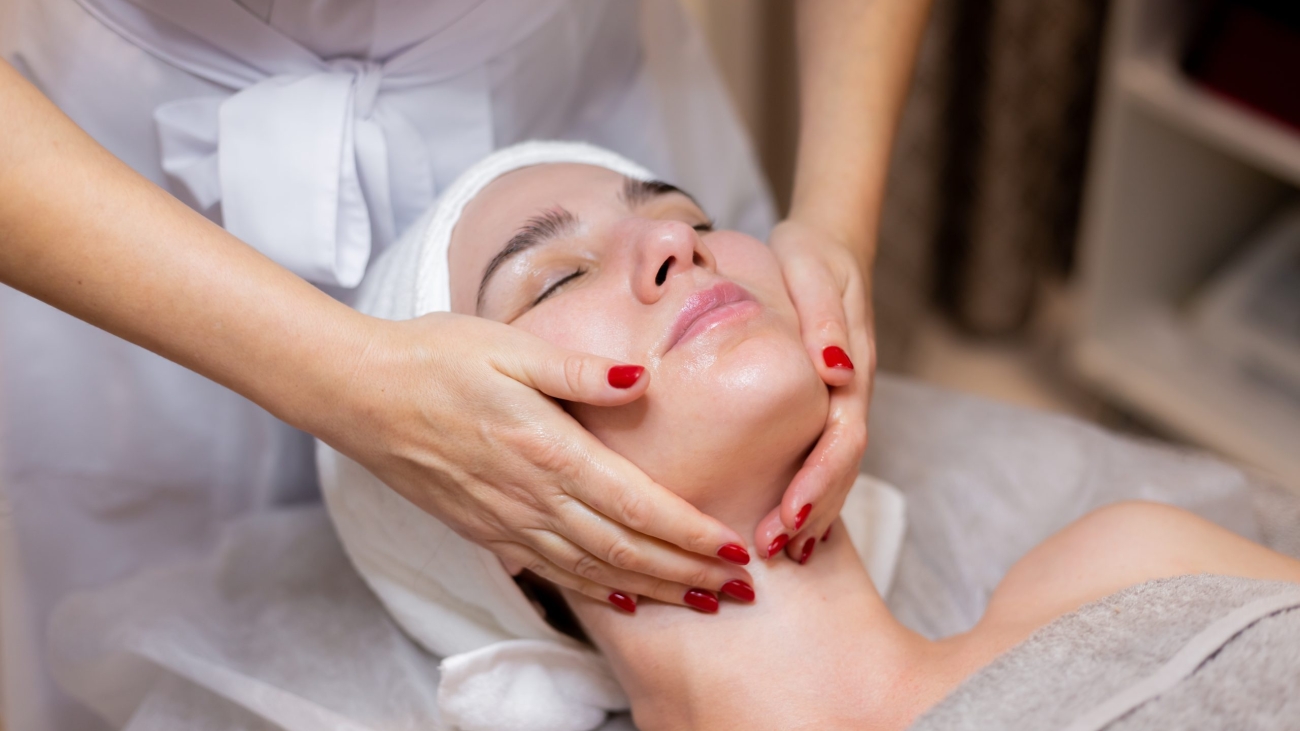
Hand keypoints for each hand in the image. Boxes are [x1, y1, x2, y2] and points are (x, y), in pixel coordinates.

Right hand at [321, 312, 754, 612]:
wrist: (359, 393)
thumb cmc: (436, 358)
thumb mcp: (510, 346)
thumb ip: (578, 369)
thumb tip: (642, 379)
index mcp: (546, 448)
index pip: (635, 504)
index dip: (688, 533)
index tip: (733, 549)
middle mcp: (530, 496)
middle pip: (624, 549)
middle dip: (688, 573)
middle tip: (741, 590)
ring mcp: (505, 520)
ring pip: (593, 569)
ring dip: (652, 589)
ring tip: (701, 603)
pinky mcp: (484, 529)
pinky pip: (552, 570)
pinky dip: (596, 589)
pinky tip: (624, 596)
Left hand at [758, 218, 875, 562]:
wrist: (831, 244)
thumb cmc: (812, 254)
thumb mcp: (812, 268)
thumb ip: (825, 316)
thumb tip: (833, 370)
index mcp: (851, 364)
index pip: (843, 435)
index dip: (818, 479)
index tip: (790, 513)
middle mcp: (854, 389)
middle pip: (843, 464)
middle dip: (813, 510)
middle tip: (775, 548)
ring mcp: (846, 399)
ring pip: (840, 467)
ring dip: (816, 511)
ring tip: (785, 551)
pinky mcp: (833, 402)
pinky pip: (829, 455)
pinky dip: (817, 492)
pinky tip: (798, 526)